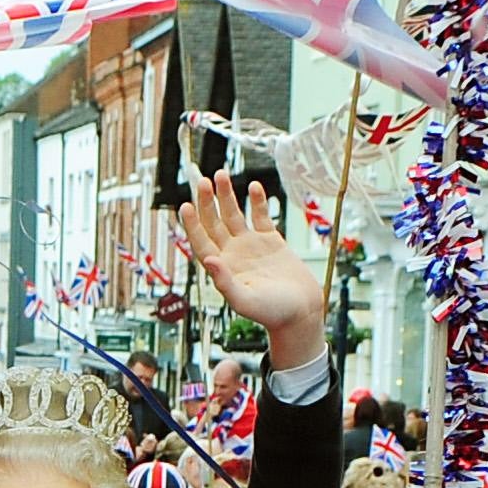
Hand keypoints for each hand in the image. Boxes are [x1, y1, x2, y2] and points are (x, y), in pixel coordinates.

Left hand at [182, 171, 323, 357]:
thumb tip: (207, 259)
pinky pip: (261, 216)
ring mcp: (251, 246)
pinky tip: (253, 186)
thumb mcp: (245, 301)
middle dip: (208, 202)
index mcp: (223, 268)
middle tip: (204, 181)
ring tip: (221, 174)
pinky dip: (257, 201)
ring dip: (227, 196)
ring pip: (234, 215)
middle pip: (214, 223)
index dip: (192, 224)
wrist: (301, 311)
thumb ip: (225, 282)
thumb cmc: (273, 313)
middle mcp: (233, 254)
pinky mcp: (271, 241)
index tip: (186, 205)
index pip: (201, 241)